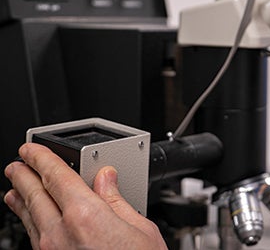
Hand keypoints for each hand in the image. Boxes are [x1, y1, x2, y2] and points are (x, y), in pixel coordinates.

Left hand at [4, 142, 166, 249]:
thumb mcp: (140, 227)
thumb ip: (116, 199)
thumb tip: (106, 177)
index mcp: (86, 214)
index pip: (56, 176)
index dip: (41, 158)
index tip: (31, 149)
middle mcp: (61, 232)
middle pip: (35, 194)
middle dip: (24, 175)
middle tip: (17, 162)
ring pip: (28, 217)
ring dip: (20, 198)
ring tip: (13, 188)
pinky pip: (32, 237)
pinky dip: (26, 221)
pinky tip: (28, 219)